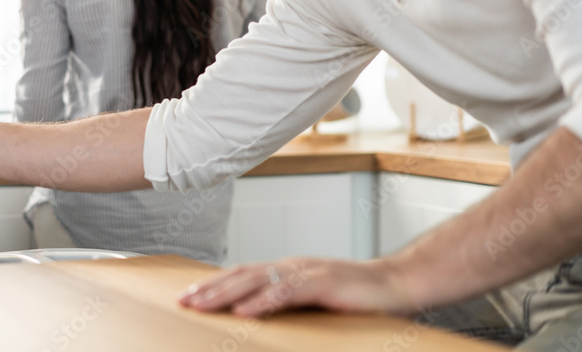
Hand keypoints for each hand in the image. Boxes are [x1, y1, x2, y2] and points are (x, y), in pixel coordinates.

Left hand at [178, 257, 416, 317]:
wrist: (398, 283)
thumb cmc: (358, 295)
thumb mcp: (316, 298)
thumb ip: (290, 302)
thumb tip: (260, 315)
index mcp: (288, 270)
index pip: (243, 274)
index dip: (215, 284)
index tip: (189, 296)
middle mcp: (292, 266)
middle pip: (242, 275)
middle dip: (210, 289)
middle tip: (183, 301)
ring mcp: (307, 272)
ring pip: (257, 281)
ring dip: (225, 293)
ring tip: (202, 305)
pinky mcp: (323, 283)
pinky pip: (286, 293)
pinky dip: (262, 301)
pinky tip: (244, 311)